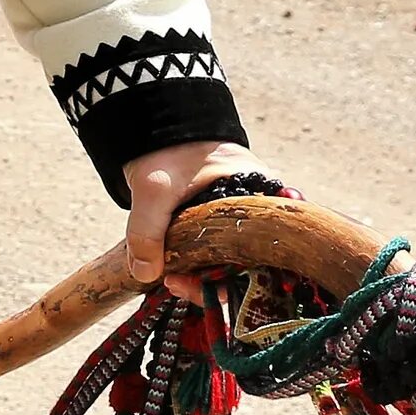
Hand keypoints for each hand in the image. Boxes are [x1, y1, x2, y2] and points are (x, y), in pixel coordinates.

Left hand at [120, 140, 270, 302]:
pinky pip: (215, 255)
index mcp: (262, 198)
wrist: (151, 127)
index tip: (211, 287)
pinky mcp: (218, 225)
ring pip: (231, 262)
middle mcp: (258, 212)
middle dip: (216, 282)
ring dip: (202, 277)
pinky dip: (196, 267)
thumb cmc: (165, 152)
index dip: (245, 276)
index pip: (270, 250)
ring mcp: (239, 219)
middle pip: (252, 263)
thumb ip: (146, 231)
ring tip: (171, 281)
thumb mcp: (154, 189)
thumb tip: (145, 274)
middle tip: (178, 285)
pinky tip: (172, 275)